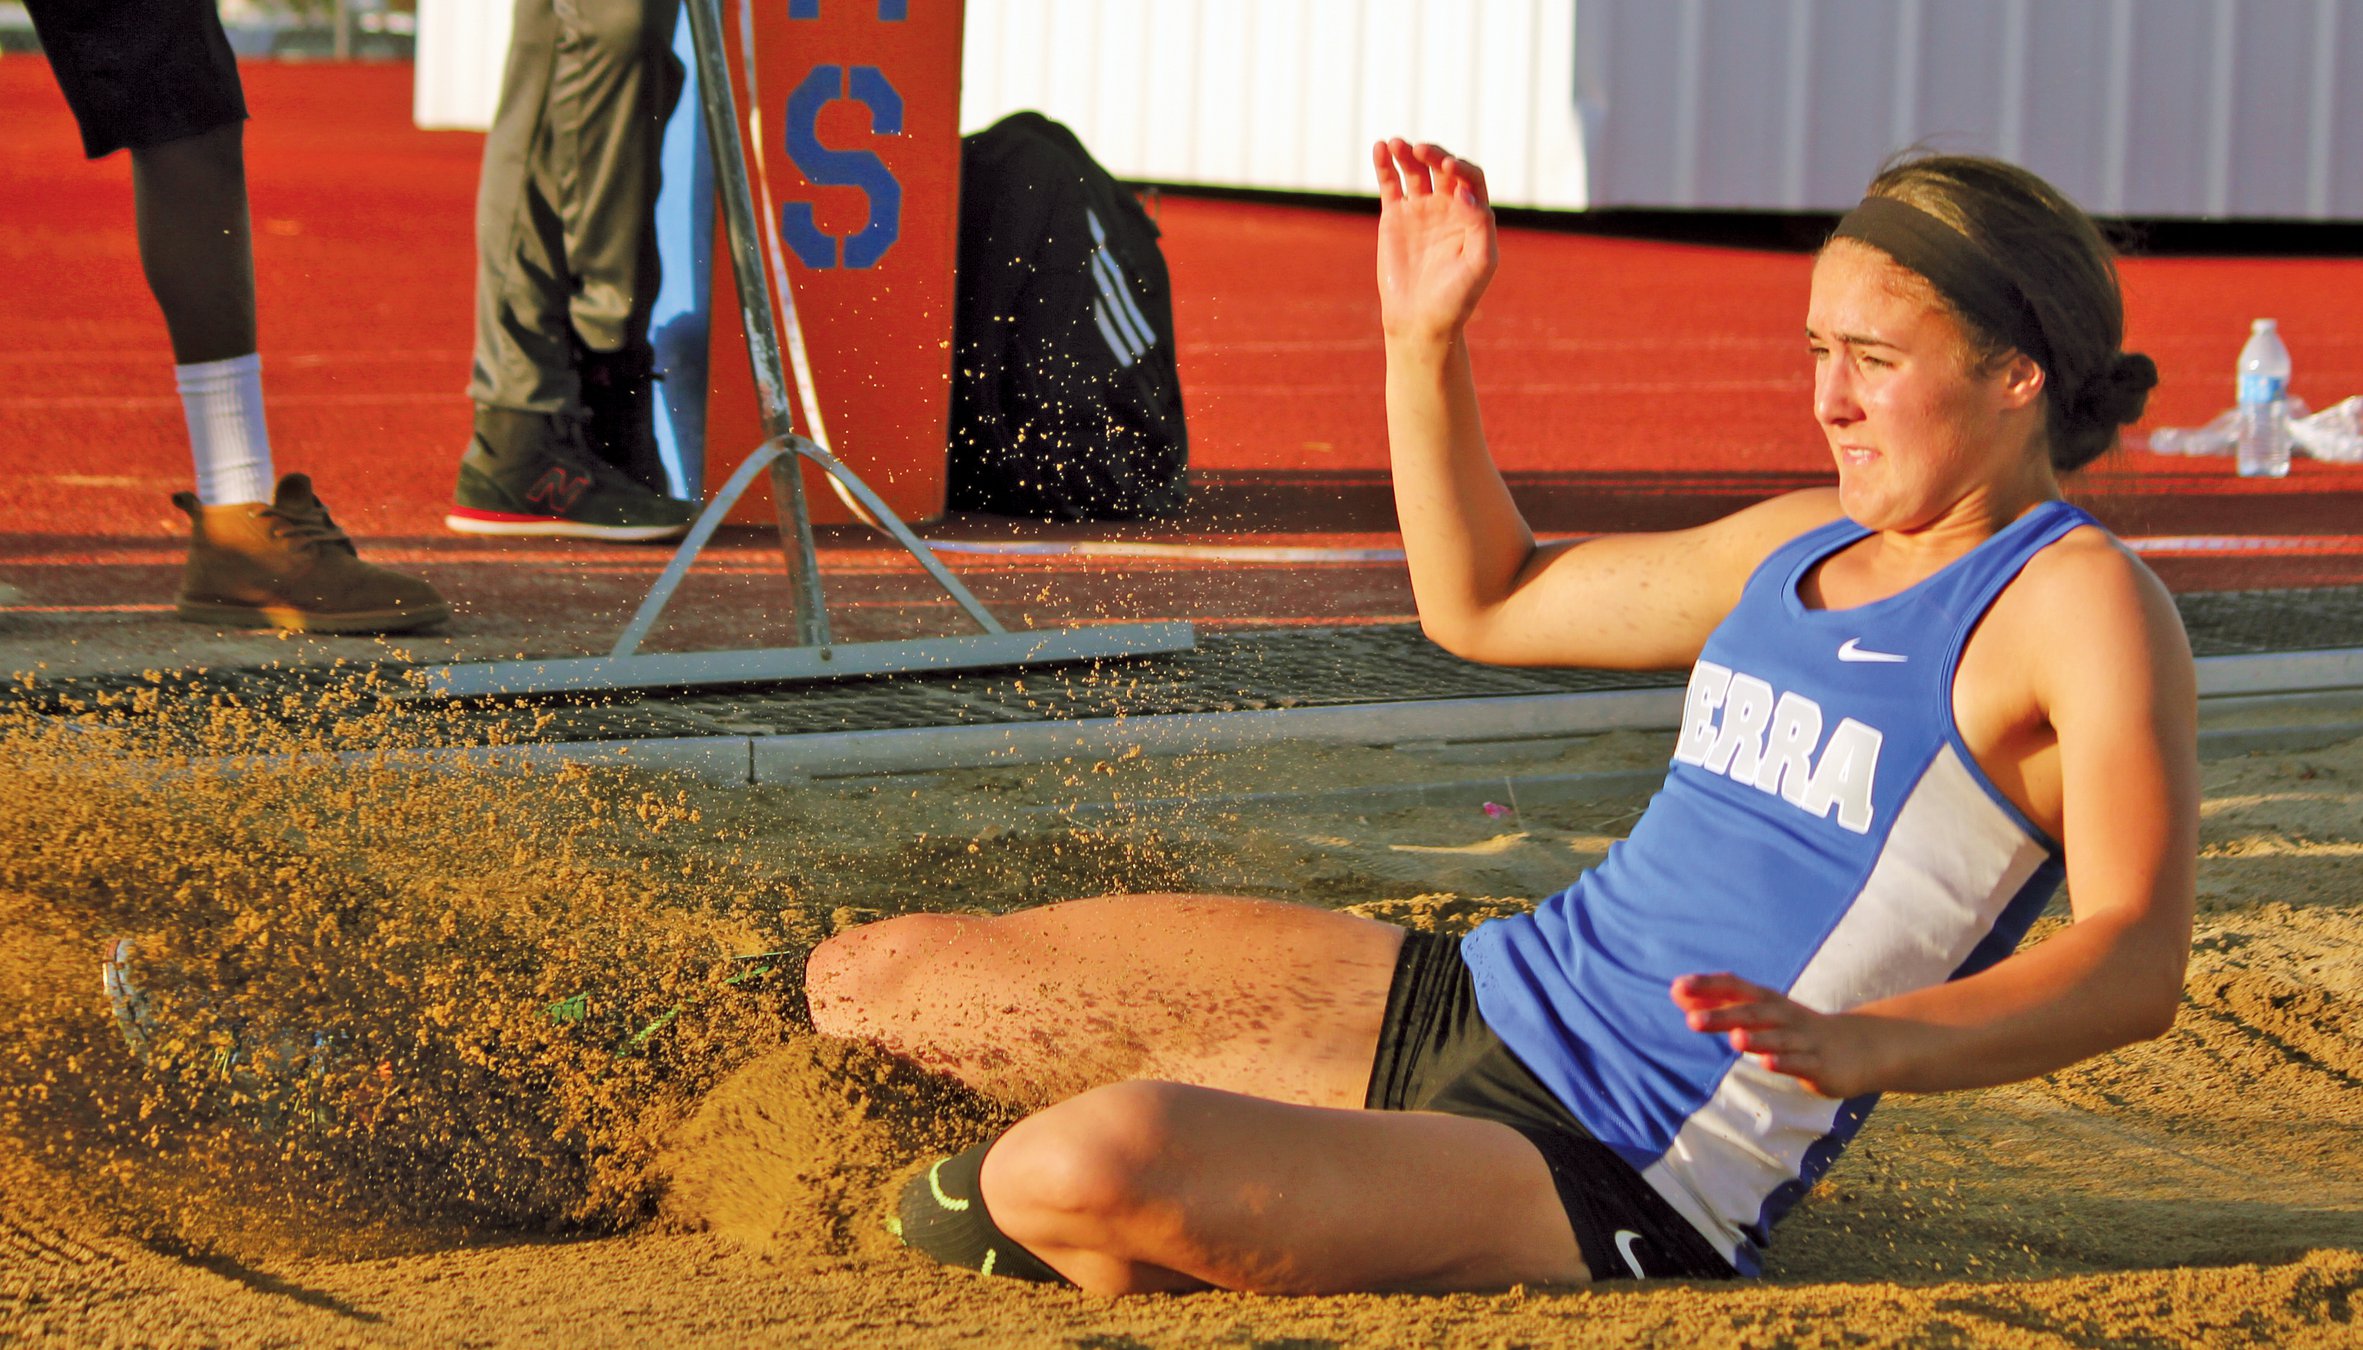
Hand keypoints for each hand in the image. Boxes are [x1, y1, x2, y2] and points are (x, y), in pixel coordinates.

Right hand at [1372, 138, 1497, 343]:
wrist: (1421, 320)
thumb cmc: (1457, 297)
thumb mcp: (1481, 263)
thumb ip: (1480, 225)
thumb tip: (1464, 193)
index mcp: (1472, 214)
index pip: (1470, 177)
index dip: (1460, 168)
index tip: (1447, 168)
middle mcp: (1448, 206)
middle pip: (1442, 167)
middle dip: (1432, 154)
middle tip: (1420, 150)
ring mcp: (1420, 209)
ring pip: (1415, 170)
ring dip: (1407, 153)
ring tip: (1395, 143)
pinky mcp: (1394, 216)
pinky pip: (1391, 184)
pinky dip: (1385, 165)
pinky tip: (1379, 148)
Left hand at [1671, 973, 1890, 1099]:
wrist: (1857, 1047)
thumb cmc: (1796, 1028)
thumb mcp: (1759, 1012)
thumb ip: (1719, 1002)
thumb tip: (1675, 992)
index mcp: (1768, 1001)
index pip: (1735, 988)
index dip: (1708, 987)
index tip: (1677, 987)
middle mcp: (1784, 1016)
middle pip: (1752, 1013)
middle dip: (1723, 1016)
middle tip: (1691, 1020)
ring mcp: (1804, 1040)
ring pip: (1779, 1038)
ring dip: (1757, 1038)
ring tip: (1734, 1040)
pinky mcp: (1820, 1064)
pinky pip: (1800, 1063)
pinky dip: (1785, 1062)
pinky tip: (1768, 1064)